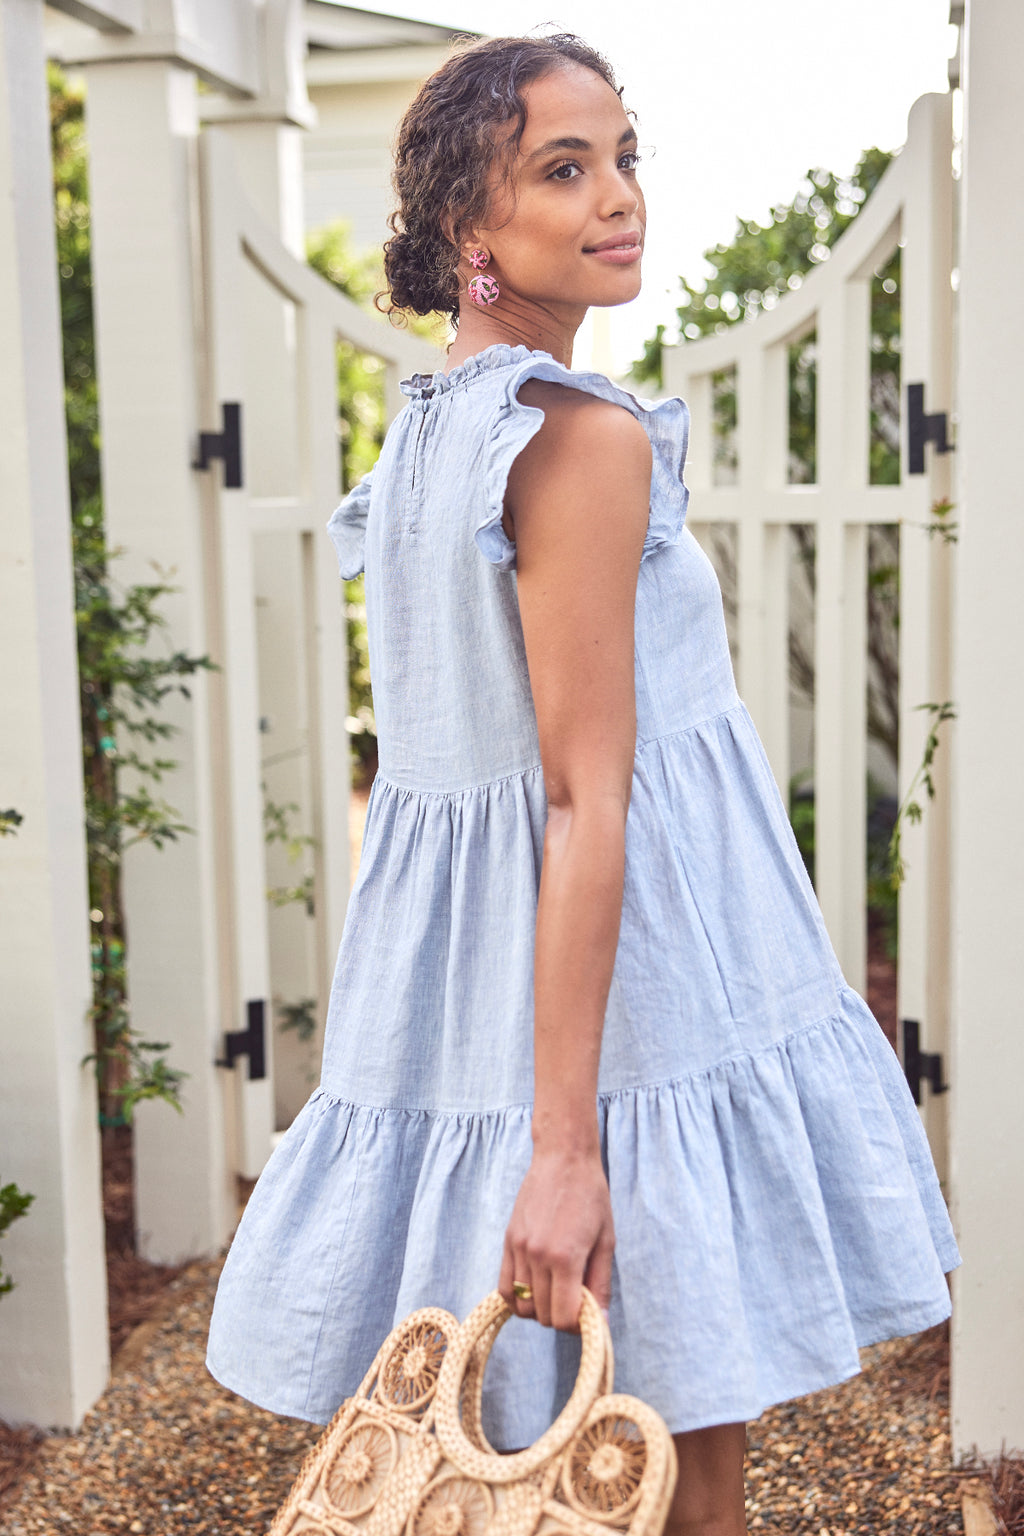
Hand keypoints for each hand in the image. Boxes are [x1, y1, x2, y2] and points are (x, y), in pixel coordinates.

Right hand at [498, 1146, 614, 1330]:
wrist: (563, 1157)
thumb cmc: (591, 1196)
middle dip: (561, 1316)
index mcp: (565, 1258)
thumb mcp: (606, 1241)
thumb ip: (600, 1285)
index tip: (588, 1313)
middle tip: (576, 1298)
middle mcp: (536, 1256)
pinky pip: (505, 1288)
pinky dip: (518, 1299)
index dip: (577, 1324)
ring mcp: (518, 1249)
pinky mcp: (508, 1241)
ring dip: (540, 1308)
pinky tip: (535, 1289)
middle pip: (542, 1316)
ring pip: (522, 1306)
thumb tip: (601, 1324)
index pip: (562, 1318)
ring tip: (557, 1290)